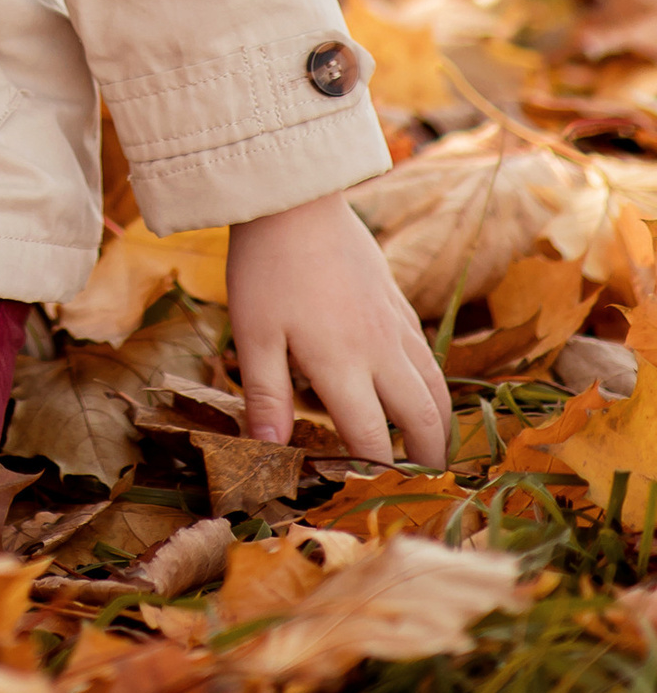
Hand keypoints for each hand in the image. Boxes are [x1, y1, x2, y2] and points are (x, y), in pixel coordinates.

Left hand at [227, 192, 450, 466]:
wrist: (294, 196)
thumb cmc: (265, 266)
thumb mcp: (252, 334)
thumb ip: (266, 396)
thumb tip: (269, 453)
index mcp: (342, 364)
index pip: (371, 438)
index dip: (372, 473)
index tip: (367, 496)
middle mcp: (380, 349)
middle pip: (422, 418)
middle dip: (428, 459)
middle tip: (425, 486)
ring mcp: (394, 323)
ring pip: (436, 386)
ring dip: (439, 423)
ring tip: (431, 450)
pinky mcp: (396, 300)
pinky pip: (426, 353)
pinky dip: (430, 383)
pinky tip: (415, 389)